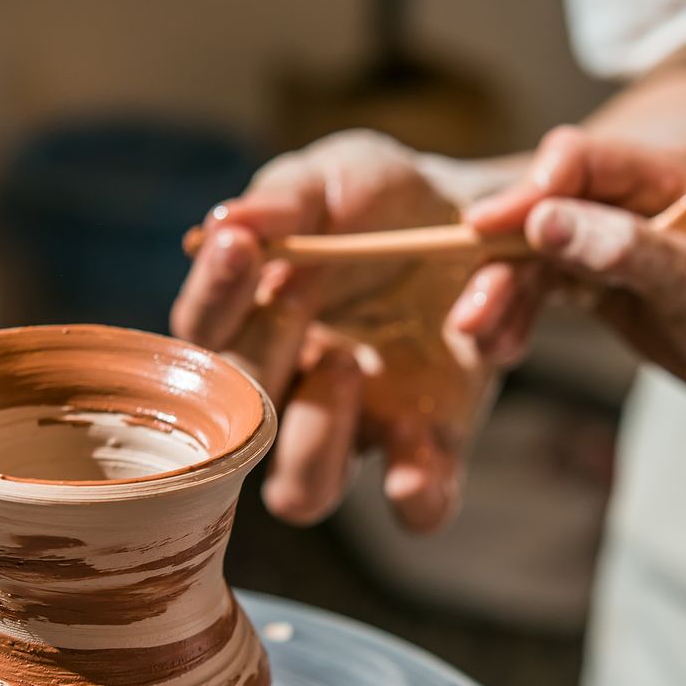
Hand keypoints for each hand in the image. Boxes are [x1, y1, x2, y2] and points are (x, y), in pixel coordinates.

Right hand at [172, 130, 491, 532]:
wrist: (484, 217)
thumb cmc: (386, 202)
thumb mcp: (340, 176)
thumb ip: (287, 198)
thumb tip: (224, 223)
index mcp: (253, 328)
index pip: (201, 339)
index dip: (211, 300)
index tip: (238, 247)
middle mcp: (293, 394)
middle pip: (235, 429)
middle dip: (260, 359)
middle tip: (302, 292)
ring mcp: (361, 430)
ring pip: (302, 493)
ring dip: (313, 439)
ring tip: (346, 363)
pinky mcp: (435, 449)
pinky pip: (418, 509)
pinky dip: (414, 490)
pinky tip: (418, 446)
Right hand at [458, 126, 685, 387]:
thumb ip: (628, 253)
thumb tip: (541, 223)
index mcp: (665, 175)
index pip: (578, 161)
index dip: (525, 194)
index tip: (480, 231)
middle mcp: (628, 196)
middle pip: (541, 210)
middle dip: (500, 262)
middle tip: (469, 317)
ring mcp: (606, 234)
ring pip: (530, 252)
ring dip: (498, 295)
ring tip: (479, 343)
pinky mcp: (592, 274)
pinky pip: (539, 287)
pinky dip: (514, 316)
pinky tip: (497, 348)